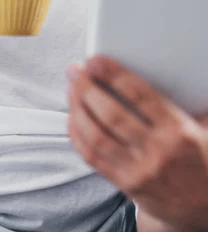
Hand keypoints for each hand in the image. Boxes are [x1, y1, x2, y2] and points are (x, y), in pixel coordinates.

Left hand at [67, 56, 207, 230]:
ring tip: (72, 89)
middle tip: (76, 71)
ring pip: (97, 136)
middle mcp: (158, 151)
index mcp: (179, 130)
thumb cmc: (201, 157)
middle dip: (87, 88)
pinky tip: (73, 117)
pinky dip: (77, 135)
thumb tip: (171, 65)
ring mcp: (140, 171)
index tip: (95, 60)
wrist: (206, 206)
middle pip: (111, 114)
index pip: (139, 95)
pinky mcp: (126, 185)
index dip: (113, 74)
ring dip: (77, 108)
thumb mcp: (202, 127)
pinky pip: (93, 158)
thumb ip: (188, 100)